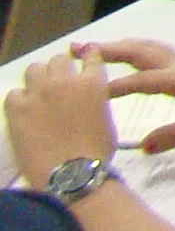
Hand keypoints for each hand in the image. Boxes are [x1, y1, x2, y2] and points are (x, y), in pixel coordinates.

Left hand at [7, 47, 121, 182]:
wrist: (72, 175)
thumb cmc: (95, 152)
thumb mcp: (105, 119)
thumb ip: (94, 100)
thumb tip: (83, 99)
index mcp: (92, 83)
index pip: (91, 55)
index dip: (87, 56)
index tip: (84, 58)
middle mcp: (65, 81)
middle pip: (58, 60)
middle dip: (60, 70)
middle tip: (59, 85)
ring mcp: (39, 93)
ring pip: (34, 69)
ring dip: (38, 79)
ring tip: (39, 95)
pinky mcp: (17, 108)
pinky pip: (14, 93)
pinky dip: (19, 100)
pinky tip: (24, 112)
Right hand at [83, 43, 174, 151]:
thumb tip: (143, 147)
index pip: (144, 82)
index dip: (117, 87)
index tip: (89, 92)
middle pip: (140, 53)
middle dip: (108, 51)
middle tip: (77, 49)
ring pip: (147, 49)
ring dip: (120, 46)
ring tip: (92, 47)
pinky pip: (156, 53)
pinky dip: (135, 50)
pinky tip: (127, 55)